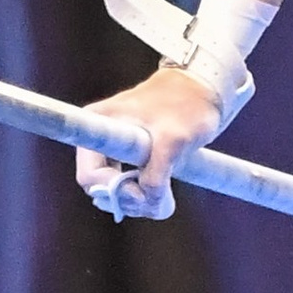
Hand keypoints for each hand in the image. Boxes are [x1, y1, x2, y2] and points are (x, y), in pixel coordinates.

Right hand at [75, 62, 223, 219]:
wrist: (203, 88)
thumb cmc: (186, 105)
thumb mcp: (173, 141)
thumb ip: (156, 177)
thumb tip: (147, 204)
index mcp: (99, 123)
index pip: (90, 175)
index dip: (113, 191)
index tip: (140, 191)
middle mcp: (98, 136)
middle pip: (100, 188)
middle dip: (129, 200)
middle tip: (159, 199)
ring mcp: (112, 148)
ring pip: (114, 192)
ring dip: (139, 201)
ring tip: (164, 195)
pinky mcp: (127, 157)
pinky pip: (127, 188)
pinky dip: (144, 195)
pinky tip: (162, 192)